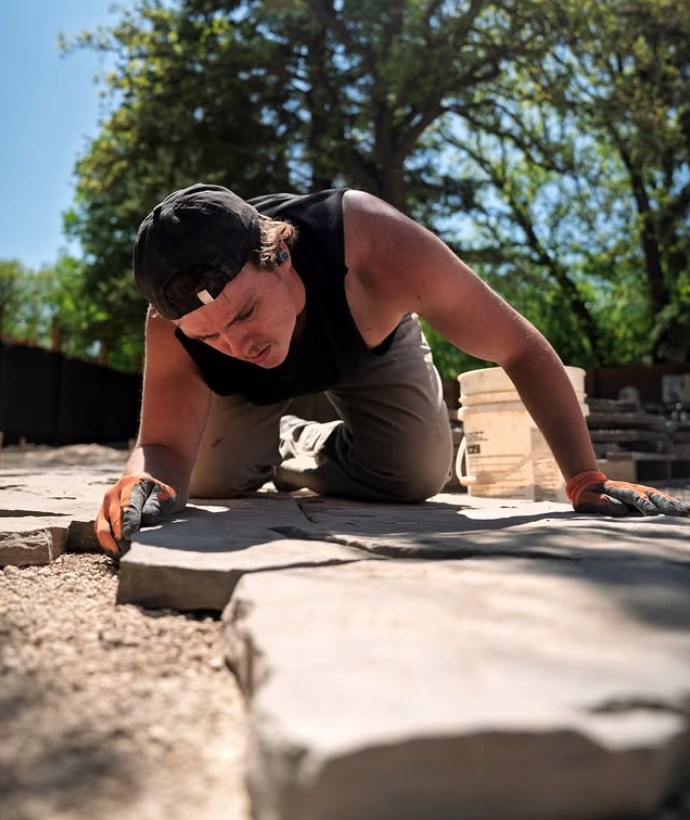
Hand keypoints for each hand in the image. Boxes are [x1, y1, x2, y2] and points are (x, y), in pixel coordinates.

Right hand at [95, 475, 176, 556]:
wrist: (144, 487)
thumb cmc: (157, 494)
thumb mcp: (164, 495)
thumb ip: (157, 504)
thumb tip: (146, 516)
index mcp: (130, 485)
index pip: (128, 505)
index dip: (129, 521)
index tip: (130, 535)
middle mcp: (113, 494)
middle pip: (112, 518)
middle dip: (119, 535)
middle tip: (127, 549)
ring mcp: (104, 506)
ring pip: (102, 527)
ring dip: (110, 541)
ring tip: (122, 553)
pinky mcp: (101, 518)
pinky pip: (100, 532)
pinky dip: (107, 543)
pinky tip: (117, 551)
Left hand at [566, 470, 689, 516]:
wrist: (589, 484)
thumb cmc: (586, 496)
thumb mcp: (586, 500)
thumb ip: (597, 502)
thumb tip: (611, 503)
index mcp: (620, 490)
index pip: (635, 497)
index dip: (644, 505)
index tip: (653, 514)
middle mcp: (634, 488)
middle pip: (652, 496)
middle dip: (665, 506)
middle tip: (678, 515)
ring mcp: (641, 490)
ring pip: (660, 496)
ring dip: (673, 504)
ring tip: (685, 514)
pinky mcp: (645, 495)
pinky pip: (662, 498)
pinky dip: (673, 503)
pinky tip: (684, 510)